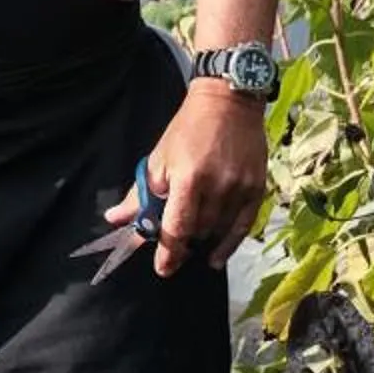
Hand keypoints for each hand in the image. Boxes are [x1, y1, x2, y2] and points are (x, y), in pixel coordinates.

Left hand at [121, 81, 270, 276]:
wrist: (227, 103)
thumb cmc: (186, 130)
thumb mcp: (158, 158)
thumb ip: (140, 193)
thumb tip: (116, 220)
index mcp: (188, 178)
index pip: (177, 226)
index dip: (168, 251)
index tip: (162, 268)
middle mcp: (218, 187)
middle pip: (198, 230)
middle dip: (182, 242)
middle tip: (172, 246)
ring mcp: (240, 188)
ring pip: (219, 230)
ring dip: (202, 240)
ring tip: (191, 243)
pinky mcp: (257, 189)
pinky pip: (243, 226)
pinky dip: (229, 244)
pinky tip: (216, 256)